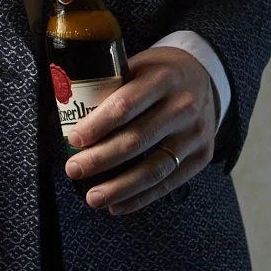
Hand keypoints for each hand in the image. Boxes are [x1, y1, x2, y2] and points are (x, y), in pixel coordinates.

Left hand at [64, 45, 216, 214]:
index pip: (124, 105)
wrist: (205, 77)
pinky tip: (117, 206)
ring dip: (119, 187)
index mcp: (162, 78)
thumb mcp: (139, 65)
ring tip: (92, 197)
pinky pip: (168, 183)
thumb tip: (66, 112)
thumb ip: (111, 86)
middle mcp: (183, 106)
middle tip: (74, 169)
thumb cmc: (160, 73)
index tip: (74, 140)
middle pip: (136, 140)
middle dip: (100, 159)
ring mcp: (195, 134)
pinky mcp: (202, 156)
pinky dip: (141, 198)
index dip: (97, 125)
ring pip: (154, 168)